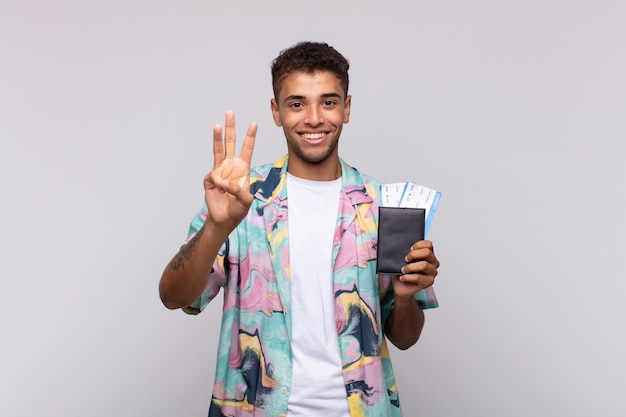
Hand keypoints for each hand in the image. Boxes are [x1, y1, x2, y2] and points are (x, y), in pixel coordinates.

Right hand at [203, 111, 256, 226]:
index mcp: (243, 168)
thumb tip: (223, 182)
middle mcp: (230, 166)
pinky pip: (214, 177)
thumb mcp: (246, 201)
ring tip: (217, 125)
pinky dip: (219, 184)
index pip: (247, 149)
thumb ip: (238, 191)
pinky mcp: (210, 179)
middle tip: (230, 113)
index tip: (254, 124)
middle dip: (230, 128)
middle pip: (230, 143)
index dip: (250, 137)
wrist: (225, 218)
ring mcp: (219, 171)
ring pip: (218, 150)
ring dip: (217, 138)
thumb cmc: (238, 209)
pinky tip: (221, 190)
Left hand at [391, 240, 438, 300]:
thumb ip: (406, 252)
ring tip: (403, 270)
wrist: (401, 287)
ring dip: (410, 267)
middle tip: (405, 259)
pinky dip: (408, 277)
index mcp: (428, 254)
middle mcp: (433, 262)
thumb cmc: (403, 271)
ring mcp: (432, 272)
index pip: (428, 244)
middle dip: (413, 254)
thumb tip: (402, 247)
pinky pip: (418, 277)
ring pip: (424, 265)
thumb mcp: (403, 259)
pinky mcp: (429, 282)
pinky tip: (402, 278)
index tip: (409, 249)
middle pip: (427, 252)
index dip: (418, 245)